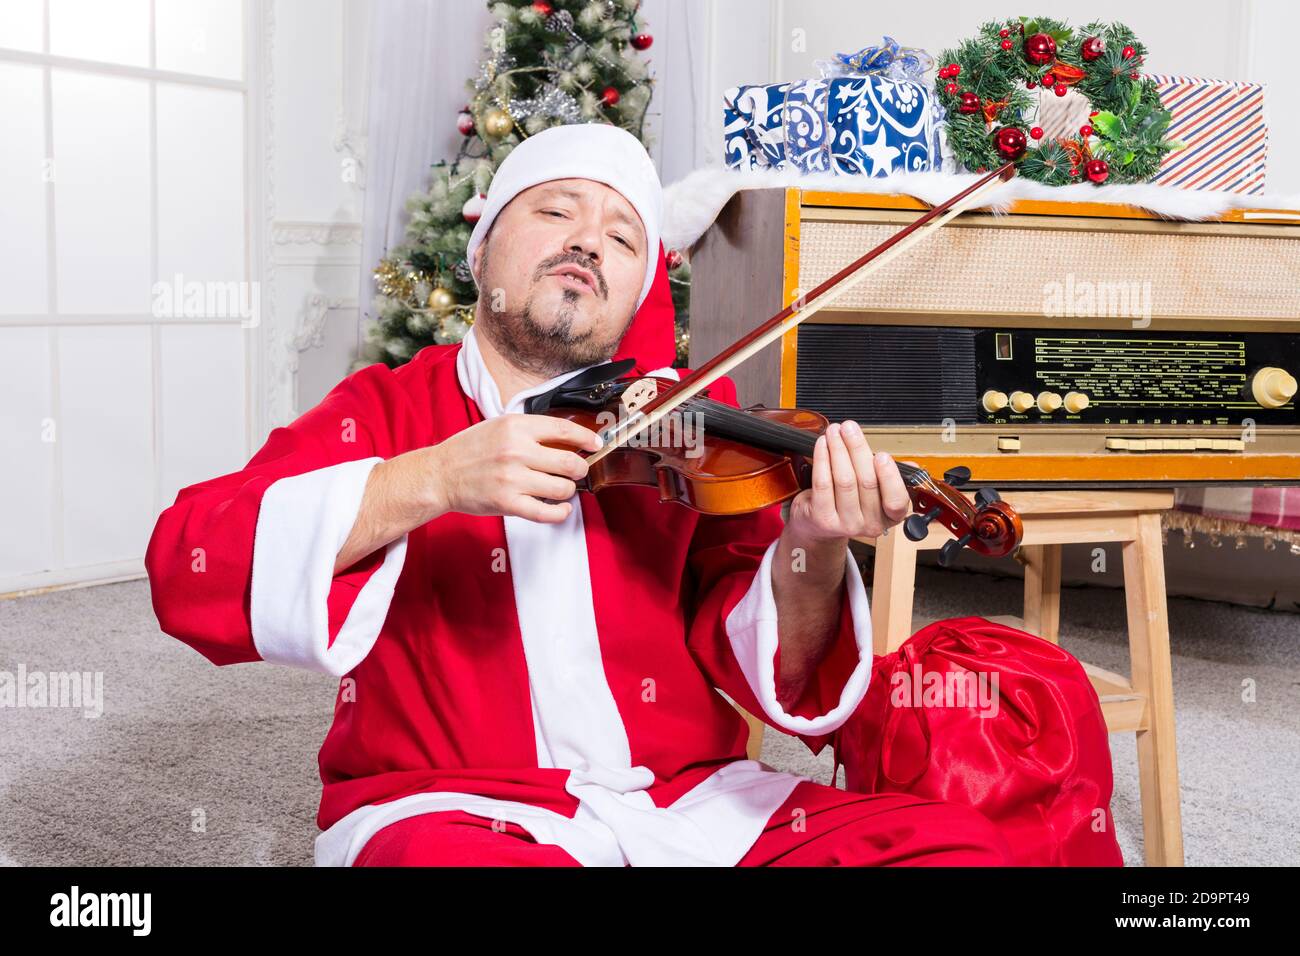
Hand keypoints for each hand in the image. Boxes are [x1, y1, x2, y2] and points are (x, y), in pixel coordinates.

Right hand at [422, 413, 601, 523]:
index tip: (596, 444)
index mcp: (516, 426)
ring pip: (563, 488)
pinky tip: (562, 509)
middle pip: (570, 462)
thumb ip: (530, 430)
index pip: (564, 430)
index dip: (587, 438)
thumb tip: (568, 439)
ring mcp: (512, 479)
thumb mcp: (499, 426)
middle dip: (580, 468)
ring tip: (561, 488)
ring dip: (568, 490)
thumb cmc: (470, 450)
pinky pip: (548, 513)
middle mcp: (516, 451)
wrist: (440, 475)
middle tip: (577, 470)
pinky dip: (561, 513)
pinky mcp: (508, 503)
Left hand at [784, 420, 910, 543]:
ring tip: (834, 431)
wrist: (821, 526)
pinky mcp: (823, 519)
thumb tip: (910, 466)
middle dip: (857, 448)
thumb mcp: (878, 491)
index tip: (881, 454)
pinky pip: (823, 484)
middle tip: (850, 428)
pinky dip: (822, 459)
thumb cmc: (852, 502)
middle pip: (866, 482)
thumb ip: (892, 477)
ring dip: (838, 449)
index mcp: (890, 517)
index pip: (896, 501)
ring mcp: (846, 524)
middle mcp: (870, 524)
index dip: (889, 477)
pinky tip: (823, 445)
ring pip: (844, 480)